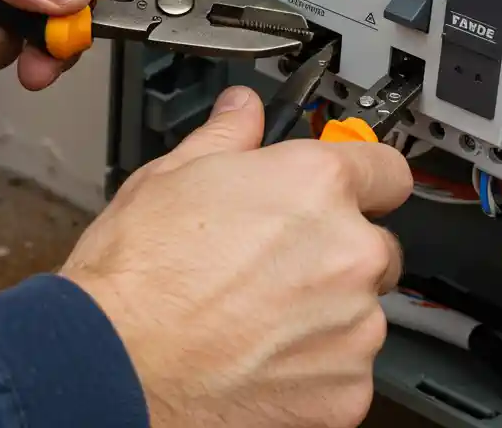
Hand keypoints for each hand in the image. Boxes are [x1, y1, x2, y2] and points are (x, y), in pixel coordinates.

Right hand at [62, 87, 412, 427]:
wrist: (115, 365)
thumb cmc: (136, 278)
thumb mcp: (170, 177)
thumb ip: (227, 137)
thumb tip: (242, 112)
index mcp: (316, 186)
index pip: (386, 170)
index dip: (362, 180)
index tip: (348, 194)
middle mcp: (349, 253)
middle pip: (374, 246)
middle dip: (335, 254)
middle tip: (273, 266)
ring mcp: (354, 327)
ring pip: (359, 312)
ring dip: (324, 313)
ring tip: (255, 317)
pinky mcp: (346, 389)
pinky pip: (346, 370)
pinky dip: (314, 367)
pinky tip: (259, 356)